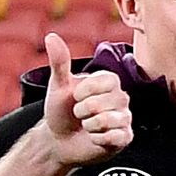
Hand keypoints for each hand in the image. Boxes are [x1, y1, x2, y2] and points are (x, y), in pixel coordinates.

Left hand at [34, 35, 133, 168]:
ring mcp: (124, 119)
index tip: (75, 95)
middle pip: (106, 102)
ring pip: (110, 120)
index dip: (87, 90)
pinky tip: (94, 137)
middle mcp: (120, 99)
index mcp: (108, 83)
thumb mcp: (58, 85)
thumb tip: (51, 36)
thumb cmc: (61, 110)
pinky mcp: (124, 138)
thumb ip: (60, 62)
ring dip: (89, 125)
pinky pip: (115, 137)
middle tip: (78, 113)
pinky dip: (98, 139)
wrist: (59, 140)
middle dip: (83, 110)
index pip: (108, 81)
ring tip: (86, 126)